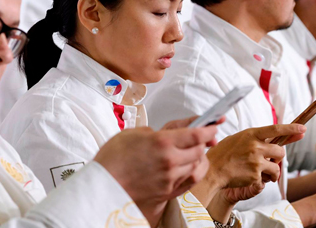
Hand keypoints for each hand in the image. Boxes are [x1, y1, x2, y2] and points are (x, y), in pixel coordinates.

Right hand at [94, 124, 217, 226]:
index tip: (215, 123)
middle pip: (200, 150)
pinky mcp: (168, 192)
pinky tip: (190, 166)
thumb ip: (161, 131)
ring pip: (198, 166)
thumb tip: (179, 131)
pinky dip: (194, 172)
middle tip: (205, 136)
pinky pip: (190, 181)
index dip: (210, 127)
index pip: (197, 134)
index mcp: (162, 142)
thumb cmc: (112, 159)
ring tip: (196, 151)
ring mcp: (170, 179)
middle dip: (204, 142)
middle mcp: (170, 162)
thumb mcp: (135, 132)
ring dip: (200, 157)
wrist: (100, 186)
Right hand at [191, 124, 305, 205]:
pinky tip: (251, 177)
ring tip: (264, 172)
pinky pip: (268, 178)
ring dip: (273, 171)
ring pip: (277, 166)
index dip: (291, 129)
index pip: (276, 129)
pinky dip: (264, 179)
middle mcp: (255, 146)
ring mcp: (256, 161)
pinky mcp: (255, 175)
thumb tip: (276, 138)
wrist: (212, 170)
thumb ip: (256, 138)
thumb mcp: (239, 138)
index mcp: (251, 134)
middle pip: (280, 151)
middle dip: (279, 157)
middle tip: (271, 160)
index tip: (302, 128)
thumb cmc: (224, 153)